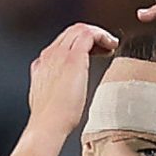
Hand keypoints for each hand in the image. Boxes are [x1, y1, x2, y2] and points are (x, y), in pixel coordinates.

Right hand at [29, 23, 117, 137]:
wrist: (47, 125)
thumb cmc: (52, 121)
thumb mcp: (50, 100)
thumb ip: (56, 89)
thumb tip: (69, 90)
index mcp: (43, 65)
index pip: (62, 43)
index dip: (80, 44)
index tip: (94, 53)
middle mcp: (50, 55)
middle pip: (71, 32)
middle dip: (91, 36)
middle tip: (106, 47)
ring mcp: (60, 54)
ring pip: (80, 29)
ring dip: (98, 34)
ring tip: (111, 44)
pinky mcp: (73, 58)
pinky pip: (89, 34)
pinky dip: (102, 36)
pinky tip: (111, 45)